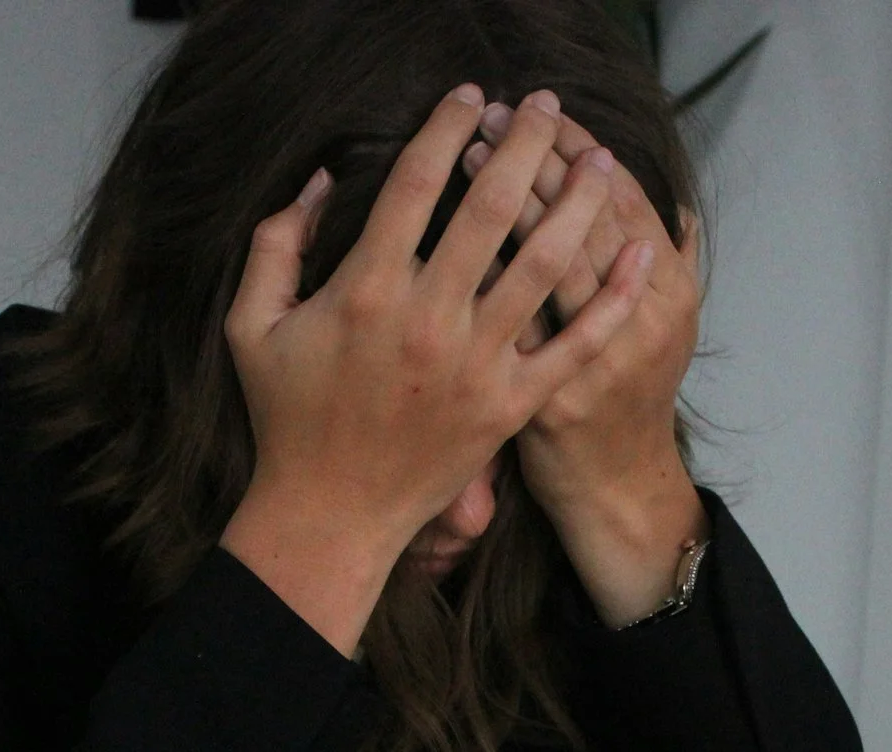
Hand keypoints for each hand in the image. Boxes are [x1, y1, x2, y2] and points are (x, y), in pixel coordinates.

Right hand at [219, 87, 652, 655]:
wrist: (330, 515)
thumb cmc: (288, 420)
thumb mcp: (251, 326)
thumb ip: (276, 244)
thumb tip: (316, 179)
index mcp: (366, 289)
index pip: (416, 182)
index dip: (447, 127)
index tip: (471, 97)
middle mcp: (429, 319)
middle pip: (492, 207)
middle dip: (525, 144)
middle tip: (547, 106)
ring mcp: (477, 364)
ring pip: (544, 263)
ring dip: (577, 202)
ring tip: (599, 160)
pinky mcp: (511, 405)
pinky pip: (575, 343)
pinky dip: (614, 297)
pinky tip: (640, 252)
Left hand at [465, 108, 707, 627]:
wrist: (613, 488)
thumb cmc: (629, 397)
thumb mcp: (668, 329)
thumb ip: (670, 265)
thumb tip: (677, 209)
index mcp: (670, 295)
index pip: (624, 198)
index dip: (581, 149)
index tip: (545, 113)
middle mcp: (640, 324)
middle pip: (583, 218)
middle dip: (537, 159)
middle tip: (497, 116)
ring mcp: (589, 364)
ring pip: (545, 262)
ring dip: (503, 201)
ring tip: (468, 155)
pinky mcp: (538, 398)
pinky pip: (506, 322)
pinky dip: (480, 275)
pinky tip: (446, 234)